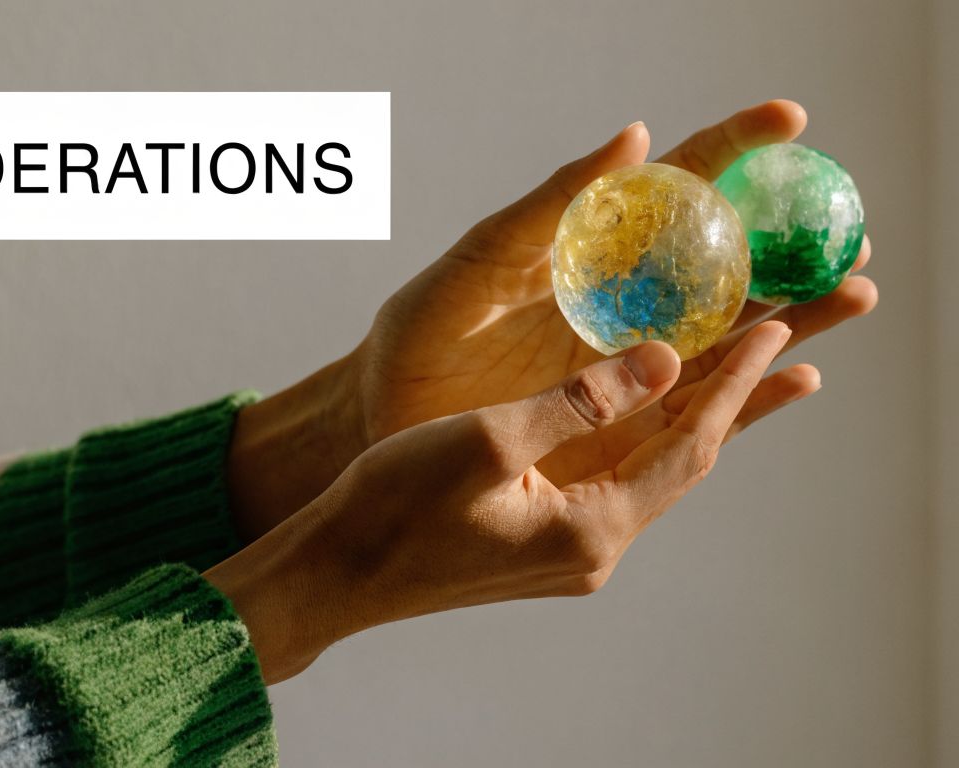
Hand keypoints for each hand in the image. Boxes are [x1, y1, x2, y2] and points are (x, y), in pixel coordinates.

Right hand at [208, 322, 792, 683]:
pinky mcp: (539, 540)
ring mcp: (566, 550)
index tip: (777, 327)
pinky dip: (639, 431)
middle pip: (682, 459)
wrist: (337, 569)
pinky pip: (610, 476)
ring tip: (736, 360)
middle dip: (732, 394)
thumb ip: (579, 401)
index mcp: (590, 529)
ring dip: (690, 411)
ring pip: (648, 467)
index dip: (738, 384)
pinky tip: (648, 405)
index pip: (690, 447)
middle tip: (777, 329)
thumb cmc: (395, 504)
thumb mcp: (487, 439)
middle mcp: (593, 549)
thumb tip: (665, 360)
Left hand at [229, 101, 876, 536]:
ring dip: (794, 315)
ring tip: (854, 295)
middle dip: (792, 245)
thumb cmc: (417, 336)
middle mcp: (620, 300)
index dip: (731, 149)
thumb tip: (632, 138)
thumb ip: (547, 207)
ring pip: (727, 333)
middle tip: (854, 234)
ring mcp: (624, 360)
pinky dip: (750, 391)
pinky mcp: (618, 416)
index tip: (788, 120)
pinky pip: (697, 403)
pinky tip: (798, 379)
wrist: (385, 420)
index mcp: (589, 248)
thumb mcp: (476, 263)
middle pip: (725, 264)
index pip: (673, 186)